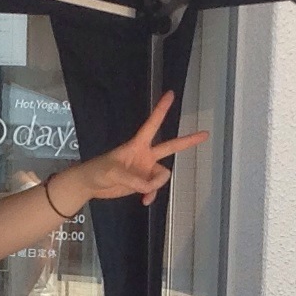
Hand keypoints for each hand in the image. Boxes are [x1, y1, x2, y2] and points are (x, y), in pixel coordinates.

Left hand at [61, 94, 205, 206]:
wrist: (90, 185)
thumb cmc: (97, 171)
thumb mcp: (112, 172)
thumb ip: (132, 179)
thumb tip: (148, 188)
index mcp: (137, 145)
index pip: (152, 124)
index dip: (161, 110)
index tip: (170, 94)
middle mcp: (145, 155)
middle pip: (171, 147)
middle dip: (188, 141)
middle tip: (205, 134)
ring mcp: (145, 170)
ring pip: (162, 176)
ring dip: (155, 185)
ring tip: (140, 192)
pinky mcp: (142, 183)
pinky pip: (154, 189)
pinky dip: (151, 195)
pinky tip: (143, 201)